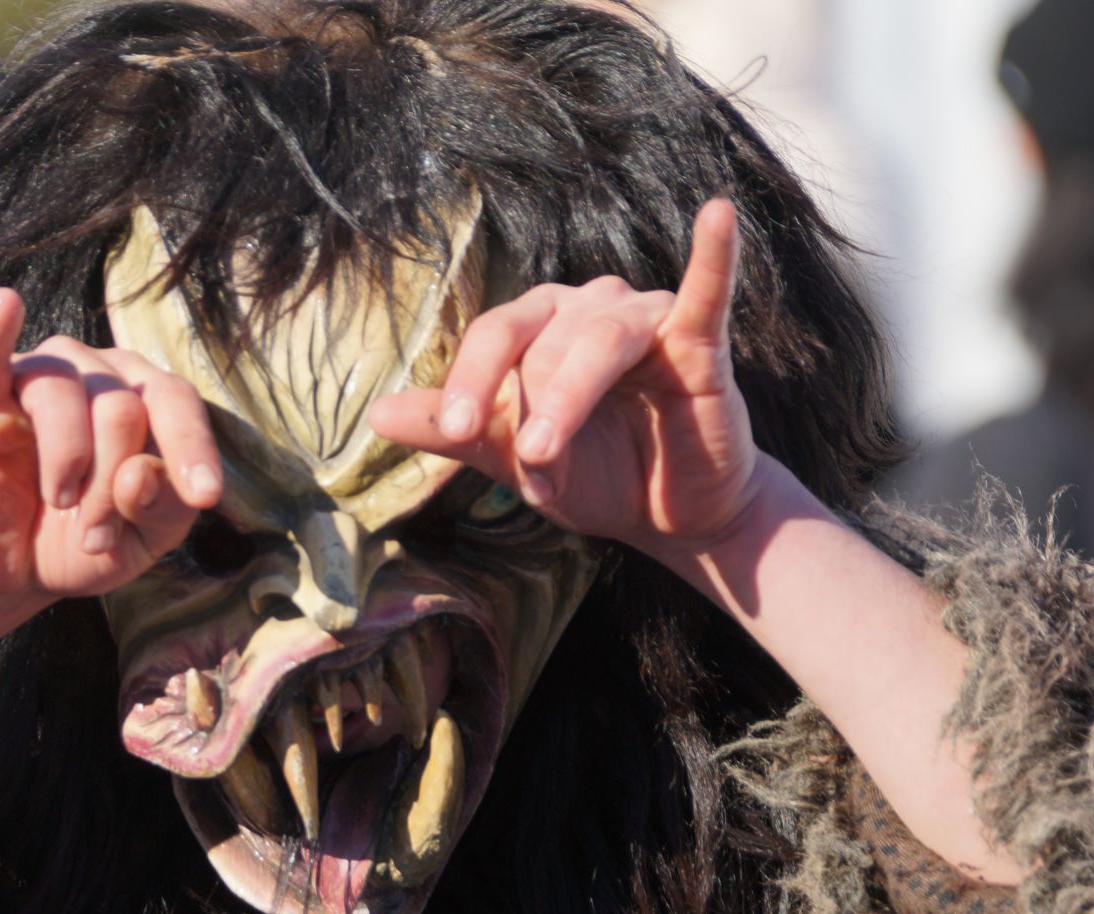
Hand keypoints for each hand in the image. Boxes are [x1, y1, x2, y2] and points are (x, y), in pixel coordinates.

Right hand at [0, 288, 224, 627]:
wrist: (6, 572)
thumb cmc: (80, 542)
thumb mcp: (142, 540)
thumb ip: (162, 507)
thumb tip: (141, 471)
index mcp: (140, 396)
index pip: (175, 400)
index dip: (192, 446)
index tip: (203, 496)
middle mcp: (91, 373)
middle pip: (123, 408)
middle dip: (113, 487)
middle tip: (95, 535)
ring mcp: (35, 377)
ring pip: (67, 396)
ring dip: (69, 469)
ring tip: (60, 506)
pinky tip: (4, 305)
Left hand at [369, 199, 758, 550]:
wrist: (670, 517)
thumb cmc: (594, 476)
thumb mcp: (514, 459)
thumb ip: (454, 434)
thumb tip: (376, 416)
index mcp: (537, 327)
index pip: (493, 337)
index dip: (471, 381)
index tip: (457, 430)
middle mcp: (587, 307)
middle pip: (542, 340)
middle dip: (531, 408)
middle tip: (528, 462)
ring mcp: (645, 316)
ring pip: (600, 340)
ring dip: (570, 397)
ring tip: (547, 453)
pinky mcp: (699, 338)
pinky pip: (707, 289)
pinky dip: (713, 254)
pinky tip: (717, 216)